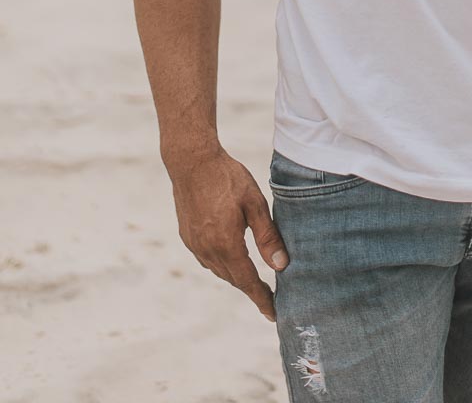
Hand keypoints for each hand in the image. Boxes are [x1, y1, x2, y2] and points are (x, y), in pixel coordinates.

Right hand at [167, 146, 289, 321]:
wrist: (191, 161)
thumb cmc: (227, 177)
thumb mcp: (254, 203)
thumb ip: (267, 236)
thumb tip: (281, 266)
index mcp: (226, 244)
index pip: (247, 282)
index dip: (262, 299)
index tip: (274, 314)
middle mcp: (207, 250)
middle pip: (233, 279)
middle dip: (251, 289)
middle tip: (269, 298)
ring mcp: (194, 244)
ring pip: (219, 270)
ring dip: (236, 277)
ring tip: (254, 280)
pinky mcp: (187, 236)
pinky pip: (207, 259)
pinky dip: (222, 264)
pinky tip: (232, 257)